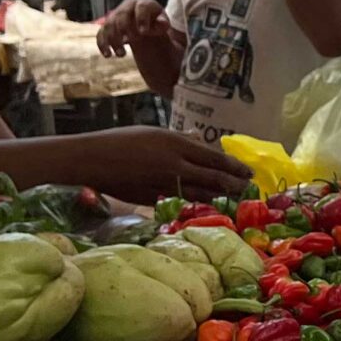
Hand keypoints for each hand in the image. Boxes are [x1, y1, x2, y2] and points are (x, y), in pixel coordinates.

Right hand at [67, 127, 252, 206]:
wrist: (92, 160)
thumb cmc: (120, 140)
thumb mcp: (154, 132)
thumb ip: (179, 139)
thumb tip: (198, 138)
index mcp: (176, 144)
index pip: (215, 159)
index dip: (234, 168)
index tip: (248, 172)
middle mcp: (175, 165)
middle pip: (213, 179)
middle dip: (234, 185)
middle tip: (248, 189)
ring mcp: (165, 184)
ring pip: (200, 194)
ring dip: (220, 198)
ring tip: (234, 199)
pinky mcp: (154, 198)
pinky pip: (181, 202)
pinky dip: (196, 205)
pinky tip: (206, 207)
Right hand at [95, 0, 171, 58]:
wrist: (143, 21)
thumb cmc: (155, 21)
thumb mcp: (162, 22)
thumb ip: (163, 23)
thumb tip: (163, 24)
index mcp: (142, 3)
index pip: (141, 8)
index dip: (141, 19)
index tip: (144, 32)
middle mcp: (126, 7)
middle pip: (121, 16)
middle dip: (125, 29)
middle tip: (134, 41)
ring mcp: (114, 16)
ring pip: (109, 25)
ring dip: (113, 40)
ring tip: (122, 54)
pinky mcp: (107, 26)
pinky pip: (101, 33)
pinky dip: (102, 44)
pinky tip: (108, 55)